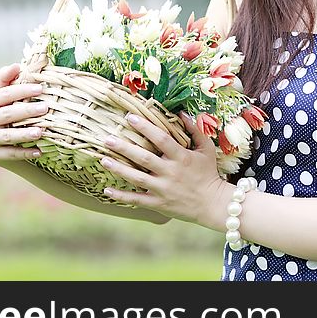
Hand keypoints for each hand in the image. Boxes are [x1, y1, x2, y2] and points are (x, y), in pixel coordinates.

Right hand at [0, 63, 47, 164]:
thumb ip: (6, 80)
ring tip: (42, 131)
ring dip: (25, 133)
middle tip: (45, 108)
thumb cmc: (3, 113)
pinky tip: (39, 151)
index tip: (41, 88)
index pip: (3, 94)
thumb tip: (16, 65)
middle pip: (7, 114)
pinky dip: (25, 153)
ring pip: (8, 136)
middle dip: (27, 111)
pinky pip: (10, 154)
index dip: (22, 90)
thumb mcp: (1, 96)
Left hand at [100, 111, 226, 225]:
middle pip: (144, 158)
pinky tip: (107, 190)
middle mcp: (171, 172)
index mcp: (182, 157)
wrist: (213, 204)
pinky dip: (121, 196)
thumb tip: (181, 113)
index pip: (161, 139)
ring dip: (119, 169)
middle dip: (125, 148)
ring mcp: (163, 189)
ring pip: (137, 178)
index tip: (129, 117)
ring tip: (103, 159)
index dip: (145, 127)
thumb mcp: (206, 149)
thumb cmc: (209, 173)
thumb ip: (195, 130)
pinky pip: (137, 200)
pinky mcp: (159, 204)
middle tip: (108, 139)